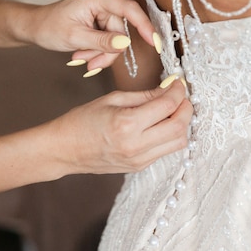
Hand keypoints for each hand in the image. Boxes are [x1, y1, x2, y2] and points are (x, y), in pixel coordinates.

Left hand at [24, 0, 156, 69]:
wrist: (34, 28)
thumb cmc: (49, 26)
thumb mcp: (75, 37)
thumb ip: (102, 41)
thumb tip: (125, 43)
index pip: (129, 10)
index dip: (145, 26)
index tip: (154, 42)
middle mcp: (103, 2)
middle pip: (121, 32)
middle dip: (108, 52)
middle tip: (90, 65)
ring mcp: (102, 13)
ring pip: (115, 41)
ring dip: (100, 54)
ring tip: (80, 59)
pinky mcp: (100, 23)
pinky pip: (108, 42)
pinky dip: (97, 52)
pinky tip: (82, 56)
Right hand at [49, 79, 191, 174]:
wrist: (64, 150)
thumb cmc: (82, 121)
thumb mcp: (113, 99)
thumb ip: (145, 95)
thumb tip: (169, 89)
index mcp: (127, 124)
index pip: (167, 106)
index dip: (178, 91)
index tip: (178, 83)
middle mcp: (136, 145)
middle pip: (179, 127)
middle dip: (186, 108)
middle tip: (181, 96)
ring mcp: (139, 160)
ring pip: (178, 143)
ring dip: (181, 124)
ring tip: (172, 111)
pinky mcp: (139, 167)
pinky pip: (165, 150)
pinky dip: (169, 135)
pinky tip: (160, 124)